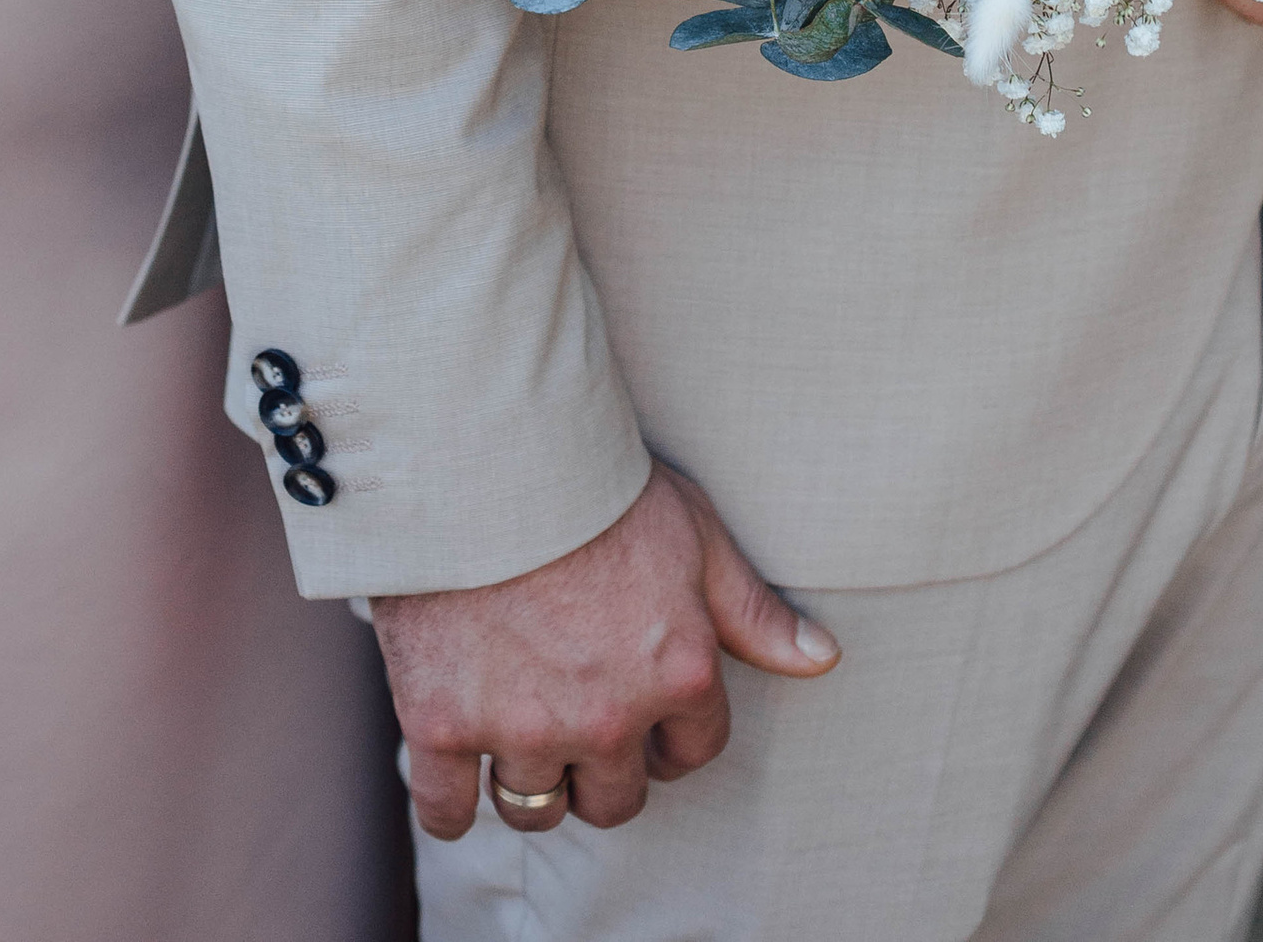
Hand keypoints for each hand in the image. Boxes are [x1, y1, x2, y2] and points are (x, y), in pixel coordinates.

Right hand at [373, 459, 837, 841]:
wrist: (484, 450)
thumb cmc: (596, 482)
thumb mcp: (695, 534)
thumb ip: (753, 610)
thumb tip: (821, 659)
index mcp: (677, 674)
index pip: (693, 751)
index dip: (671, 735)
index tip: (642, 713)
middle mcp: (606, 717)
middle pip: (614, 800)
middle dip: (601, 767)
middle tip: (574, 714)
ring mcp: (521, 727)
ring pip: (535, 809)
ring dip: (530, 780)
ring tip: (516, 727)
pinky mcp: (440, 724)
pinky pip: (446, 812)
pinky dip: (448, 802)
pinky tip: (454, 770)